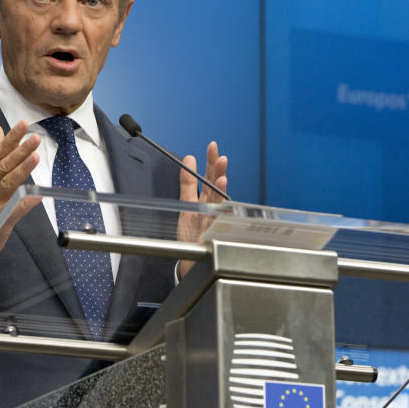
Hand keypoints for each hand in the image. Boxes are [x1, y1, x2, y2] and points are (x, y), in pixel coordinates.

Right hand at [0, 120, 41, 266]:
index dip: (11, 138)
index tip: (23, 124)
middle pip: (4, 165)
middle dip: (20, 151)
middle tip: (34, 138)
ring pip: (8, 184)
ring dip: (22, 170)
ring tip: (35, 157)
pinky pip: (13, 210)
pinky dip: (25, 203)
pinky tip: (37, 196)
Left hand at [176, 141, 227, 278]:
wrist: (192, 261)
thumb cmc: (192, 233)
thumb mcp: (186, 204)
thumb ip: (188, 183)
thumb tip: (189, 158)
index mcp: (207, 200)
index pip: (211, 177)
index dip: (211, 162)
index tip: (212, 146)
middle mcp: (213, 210)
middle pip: (216, 188)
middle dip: (219, 173)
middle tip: (221, 157)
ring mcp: (213, 224)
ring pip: (218, 206)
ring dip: (221, 193)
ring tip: (222, 180)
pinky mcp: (211, 239)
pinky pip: (214, 229)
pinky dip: (216, 221)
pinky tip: (219, 211)